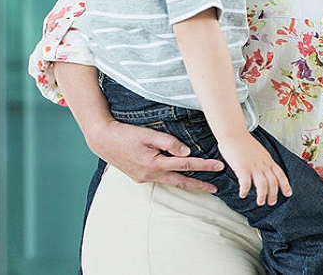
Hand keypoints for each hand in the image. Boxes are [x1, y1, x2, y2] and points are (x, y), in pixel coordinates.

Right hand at [88, 119, 224, 192]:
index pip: (186, 165)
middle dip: (199, 185)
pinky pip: (160, 179)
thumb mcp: (148, 134)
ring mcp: (144, 178)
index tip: (219, 166)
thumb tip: (187, 153)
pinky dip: (172, 179)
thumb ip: (169, 142)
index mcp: (155, 164)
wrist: (102, 140)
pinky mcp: (139, 177)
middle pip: (180, 182)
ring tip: (201, 185)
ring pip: (170, 182)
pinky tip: (178, 176)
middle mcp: (150, 175)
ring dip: (186, 183)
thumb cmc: (125, 134)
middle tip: (215, 188)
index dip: (204, 166)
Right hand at [218, 132, 291, 205]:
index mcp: (268, 160)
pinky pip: (246, 182)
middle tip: (271, 202)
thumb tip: (264, 171)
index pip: (280, 174)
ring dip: (262, 195)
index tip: (288, 194)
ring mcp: (253, 166)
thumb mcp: (259, 152)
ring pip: (262, 184)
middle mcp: (263, 163)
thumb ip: (263, 162)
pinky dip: (245, 190)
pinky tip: (243, 194)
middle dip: (273, 194)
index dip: (285, 185)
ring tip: (260, 202)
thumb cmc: (244, 143)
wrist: (234, 133)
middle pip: (273, 182)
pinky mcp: (242, 167)